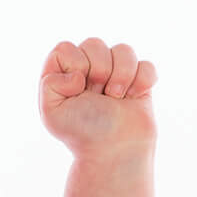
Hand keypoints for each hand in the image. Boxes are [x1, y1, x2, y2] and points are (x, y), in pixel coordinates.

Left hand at [39, 38, 155, 156]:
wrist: (114, 152)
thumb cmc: (82, 133)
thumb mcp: (51, 112)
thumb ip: (49, 84)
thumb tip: (77, 74)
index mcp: (65, 72)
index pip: (66, 49)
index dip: (75, 67)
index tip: (79, 91)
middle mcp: (89, 68)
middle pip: (95, 44)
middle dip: (98, 71)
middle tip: (97, 97)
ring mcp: (116, 73)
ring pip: (124, 50)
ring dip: (121, 76)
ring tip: (116, 98)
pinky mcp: (139, 81)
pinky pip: (146, 66)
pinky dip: (142, 82)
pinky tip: (133, 98)